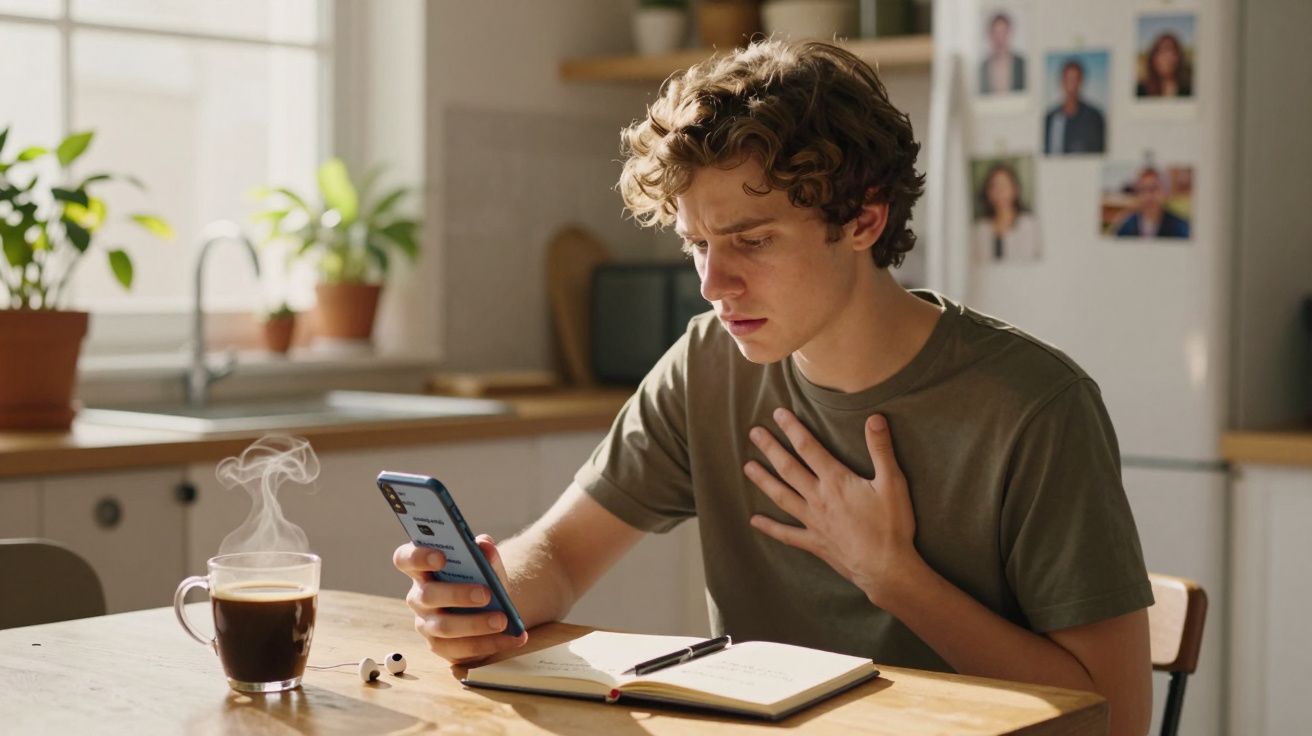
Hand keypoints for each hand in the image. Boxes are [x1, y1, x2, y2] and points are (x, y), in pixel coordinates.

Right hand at [393, 534, 527, 664]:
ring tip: (503, 620)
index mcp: (422, 569)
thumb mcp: (484, 565)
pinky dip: (492, 643)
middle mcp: (418, 597)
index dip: (418, 556)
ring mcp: (427, 625)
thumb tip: (484, 544)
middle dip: (456, 594)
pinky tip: (514, 637)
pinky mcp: (442, 648)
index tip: (441, 556)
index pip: (405, 559)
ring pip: (445, 627)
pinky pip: (464, 649)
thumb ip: (484, 553)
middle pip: (427, 595)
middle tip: (485, 593)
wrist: (490, 607)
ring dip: (476, 624)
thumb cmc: (479, 579)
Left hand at [744, 408, 919, 606]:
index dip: (792, 428)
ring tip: (747, 467)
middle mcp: (818, 498)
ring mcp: (813, 521)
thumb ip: (881, 450)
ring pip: (782, 496)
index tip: (778, 414)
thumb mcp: (893, 483)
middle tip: (754, 433)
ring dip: (763, 481)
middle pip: (788, 468)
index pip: (808, 448)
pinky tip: (755, 521)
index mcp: (836, 481)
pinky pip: (786, 534)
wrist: (886, 568)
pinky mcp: (814, 543)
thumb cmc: (892, 526)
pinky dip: (770, 527)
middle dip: (771, 448)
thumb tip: (874, 418)